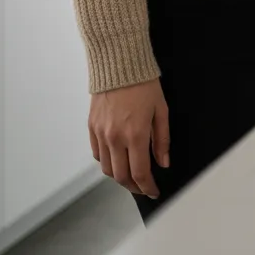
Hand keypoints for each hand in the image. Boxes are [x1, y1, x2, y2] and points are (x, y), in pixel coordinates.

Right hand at [89, 79, 169, 197]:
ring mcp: (100, 133)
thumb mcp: (161, 109)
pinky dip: (107, 162)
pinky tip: (117, 158)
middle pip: (121, 176)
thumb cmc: (144, 83)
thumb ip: (162, 139)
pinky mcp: (91, 127)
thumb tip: (163, 162)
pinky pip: (97, 154)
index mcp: (135, 134)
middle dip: (133, 186)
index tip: (154, 191)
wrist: (119, 64)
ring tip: (131, 175)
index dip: (147, 186)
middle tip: (143, 187)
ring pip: (107, 168)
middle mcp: (114, 137)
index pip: (139, 172)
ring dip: (119, 176)